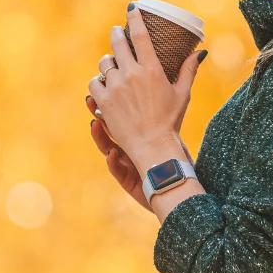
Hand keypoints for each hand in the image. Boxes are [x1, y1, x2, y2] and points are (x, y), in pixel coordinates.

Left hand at [87, 6, 205, 159]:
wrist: (152, 146)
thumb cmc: (170, 120)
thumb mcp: (182, 93)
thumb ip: (188, 70)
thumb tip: (200, 52)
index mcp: (151, 69)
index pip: (139, 34)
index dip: (134, 17)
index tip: (131, 8)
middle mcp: (131, 74)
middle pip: (117, 43)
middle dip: (116, 33)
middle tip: (117, 31)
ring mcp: (115, 88)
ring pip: (104, 63)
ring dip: (108, 60)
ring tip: (112, 62)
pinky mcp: (103, 102)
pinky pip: (94, 83)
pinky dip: (98, 81)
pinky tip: (103, 83)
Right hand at [87, 96, 194, 213]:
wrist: (180, 186)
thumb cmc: (176, 160)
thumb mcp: (171, 133)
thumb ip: (165, 113)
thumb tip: (168, 86)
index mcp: (136, 136)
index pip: (120, 116)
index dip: (112, 104)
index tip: (108, 87)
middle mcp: (127, 149)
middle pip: (108, 129)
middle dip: (99, 114)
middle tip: (92, 99)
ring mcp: (125, 164)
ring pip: (106, 148)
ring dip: (99, 136)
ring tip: (94, 123)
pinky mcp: (127, 181)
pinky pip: (116, 170)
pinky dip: (112, 162)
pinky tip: (112, 153)